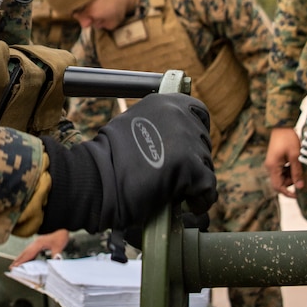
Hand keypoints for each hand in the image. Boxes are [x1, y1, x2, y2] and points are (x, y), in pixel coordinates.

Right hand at [10, 229, 68, 267]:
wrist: (64, 230)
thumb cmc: (61, 237)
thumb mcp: (59, 246)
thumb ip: (55, 255)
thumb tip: (53, 262)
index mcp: (39, 243)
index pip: (28, 254)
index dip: (21, 260)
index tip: (15, 266)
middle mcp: (36, 243)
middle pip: (25, 252)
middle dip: (18, 260)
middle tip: (11, 267)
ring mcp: (37, 242)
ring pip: (27, 251)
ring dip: (21, 258)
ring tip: (15, 265)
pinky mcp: (39, 243)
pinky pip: (31, 251)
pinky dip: (26, 256)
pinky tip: (26, 260)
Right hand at [40, 93, 216, 233]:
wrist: (97, 179)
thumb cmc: (108, 159)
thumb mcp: (133, 123)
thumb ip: (158, 124)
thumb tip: (178, 136)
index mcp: (164, 101)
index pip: (199, 112)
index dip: (195, 134)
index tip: (187, 151)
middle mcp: (179, 114)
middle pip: (203, 142)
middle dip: (192, 161)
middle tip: (172, 176)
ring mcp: (186, 138)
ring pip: (205, 165)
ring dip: (193, 181)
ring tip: (172, 191)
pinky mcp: (191, 165)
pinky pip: (208, 187)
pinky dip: (200, 200)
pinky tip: (186, 205)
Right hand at [265, 127, 303, 196]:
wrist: (282, 125)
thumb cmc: (287, 138)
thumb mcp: (295, 156)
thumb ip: (297, 172)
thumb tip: (300, 186)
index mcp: (273, 167)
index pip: (278, 187)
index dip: (288, 193)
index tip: (297, 195)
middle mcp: (270, 166)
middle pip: (280, 182)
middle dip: (291, 181)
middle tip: (300, 174)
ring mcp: (272, 163)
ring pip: (282, 176)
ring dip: (291, 174)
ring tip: (298, 164)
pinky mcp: (275, 160)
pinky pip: (282, 170)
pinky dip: (289, 169)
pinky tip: (295, 161)